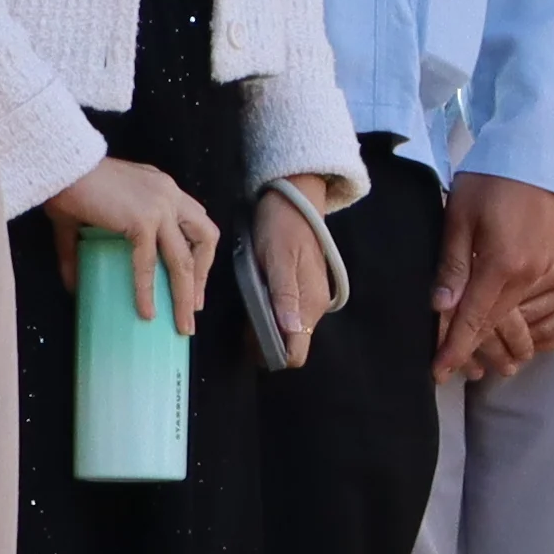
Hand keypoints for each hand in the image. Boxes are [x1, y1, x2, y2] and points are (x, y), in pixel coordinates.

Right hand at [48, 156, 217, 330]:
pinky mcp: (143, 220)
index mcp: (162, 189)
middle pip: (205, 238)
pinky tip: (147, 312)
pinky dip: (148, 291)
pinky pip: (149, 263)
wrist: (59, 168)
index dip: (199, 252)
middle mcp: (169, 195)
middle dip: (203, 274)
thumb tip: (73, 285)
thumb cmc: (68, 185)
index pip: (195, 220)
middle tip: (194, 305)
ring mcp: (160, 207)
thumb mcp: (83, 219)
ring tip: (182, 323)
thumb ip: (78, 251)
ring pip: (184, 259)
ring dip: (185, 295)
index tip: (192, 279)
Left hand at [247, 185, 335, 370]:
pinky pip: (284, 316)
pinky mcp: (300, 291)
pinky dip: (268, 316)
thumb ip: (284, 295)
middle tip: (240, 325)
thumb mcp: (278, 259)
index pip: (296, 352)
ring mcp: (308, 300)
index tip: (249, 343)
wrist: (294, 199)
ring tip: (244, 312)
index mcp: (309, 304)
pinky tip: (255, 301)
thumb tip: (289, 330)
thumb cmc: (283, 227)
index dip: (272, 354)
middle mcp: (313, 308)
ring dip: (264, 328)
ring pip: (285, 331)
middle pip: (288, 344)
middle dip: (264, 343)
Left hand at [437, 172, 553, 382]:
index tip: (438, 372)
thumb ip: (452, 266)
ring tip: (476, 361)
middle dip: (471, 349)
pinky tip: (497, 327)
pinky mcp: (549, 262)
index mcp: (502, 266)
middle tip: (449, 371)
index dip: (455, 348)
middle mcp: (527, 275)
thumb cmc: (490, 180)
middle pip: (494, 324)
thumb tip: (441, 307)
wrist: (536, 154)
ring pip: (512, 315)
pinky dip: (507, 318)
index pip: (474, 319)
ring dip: (491, 338)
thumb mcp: (460, 218)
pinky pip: (525, 301)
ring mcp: (543, 270)